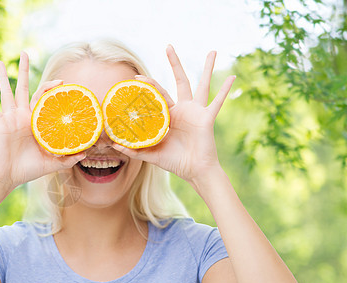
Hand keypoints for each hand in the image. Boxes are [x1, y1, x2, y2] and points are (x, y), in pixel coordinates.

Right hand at [0, 52, 85, 196]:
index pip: (43, 98)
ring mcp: (9, 118)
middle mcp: (21, 116)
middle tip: (25, 52)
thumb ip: (67, 158)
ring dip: (2, 76)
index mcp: (34, 121)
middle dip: (25, 70)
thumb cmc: (28, 170)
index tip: (61, 81)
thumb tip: (85, 154)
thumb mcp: (51, 164)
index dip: (51, 88)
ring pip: (6, 92)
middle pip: (24, 87)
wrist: (8, 178)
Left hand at [112, 45, 234, 182]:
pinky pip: (217, 102)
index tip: (136, 77)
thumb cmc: (175, 162)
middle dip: (174, 63)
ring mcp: (197, 112)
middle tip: (168, 46)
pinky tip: (233, 77)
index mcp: (170, 115)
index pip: (158, 95)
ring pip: (202, 85)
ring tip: (213, 51)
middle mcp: (184, 109)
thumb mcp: (152, 154)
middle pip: (179, 81)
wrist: (194, 171)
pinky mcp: (207, 118)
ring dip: (207, 68)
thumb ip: (134, 149)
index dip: (149, 85)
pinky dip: (225, 90)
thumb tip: (113, 145)